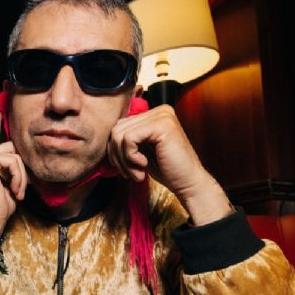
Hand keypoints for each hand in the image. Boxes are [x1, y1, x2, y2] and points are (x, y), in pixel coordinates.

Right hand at [0, 110, 27, 234]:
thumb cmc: (3, 203)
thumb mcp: (13, 180)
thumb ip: (15, 165)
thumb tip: (24, 153)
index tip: (0, 110)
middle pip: (13, 148)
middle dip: (22, 168)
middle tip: (20, 188)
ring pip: (15, 155)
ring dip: (21, 175)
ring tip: (17, 191)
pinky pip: (12, 160)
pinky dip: (18, 176)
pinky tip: (13, 189)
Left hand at [107, 105, 230, 224]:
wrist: (188, 183)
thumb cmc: (166, 170)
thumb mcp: (141, 151)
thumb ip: (127, 140)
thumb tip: (106, 137)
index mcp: (154, 114)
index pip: (119, 126)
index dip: (116, 150)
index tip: (127, 168)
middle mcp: (159, 110)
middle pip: (117, 129)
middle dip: (118, 156)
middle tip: (131, 174)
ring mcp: (162, 115)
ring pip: (119, 134)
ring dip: (124, 160)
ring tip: (136, 173)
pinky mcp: (161, 125)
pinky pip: (128, 139)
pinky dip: (130, 157)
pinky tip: (143, 166)